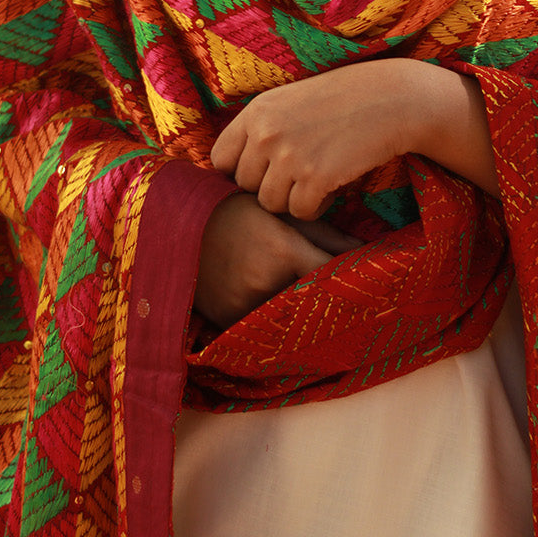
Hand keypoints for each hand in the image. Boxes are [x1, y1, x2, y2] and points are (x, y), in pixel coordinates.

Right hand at [193, 192, 361, 328]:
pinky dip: (272, 319)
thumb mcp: (279, 213)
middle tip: (339, 294)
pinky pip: (261, 326)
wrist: (174, 225)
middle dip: (327, 296)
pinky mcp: (228, 320)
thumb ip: (323, 232)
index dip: (348, 277)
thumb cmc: (233, 210)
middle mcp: (266, 282)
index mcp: (284, 250)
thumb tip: (363, 250)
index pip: (331, 273)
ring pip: (289, 317)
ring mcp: (245, 305)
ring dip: (300, 310)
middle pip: (313, 300)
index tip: (361, 278)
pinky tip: (275, 308)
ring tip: (306, 301)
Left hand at [211, 61, 417, 218]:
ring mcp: (289, 156)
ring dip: (293, 199)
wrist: (390, 99)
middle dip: (270, 187)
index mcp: (256, 112)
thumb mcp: (289, 101)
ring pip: (271, 204)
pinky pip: (300, 212)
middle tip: (299, 174)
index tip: (263, 172)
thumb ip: (260, 128)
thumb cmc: (342, 100)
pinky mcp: (315, 177)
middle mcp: (266, 133)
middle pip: (246, 186)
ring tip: (316, 178)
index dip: (240, 171)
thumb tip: (231, 169)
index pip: (220, 160)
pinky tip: (332, 186)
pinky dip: (316, 206)